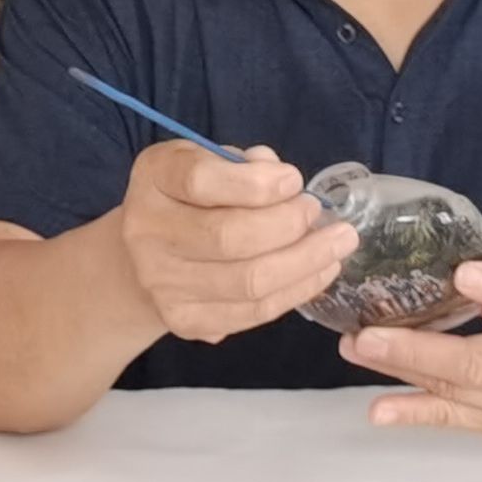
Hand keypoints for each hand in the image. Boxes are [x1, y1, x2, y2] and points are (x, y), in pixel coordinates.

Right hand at [115, 142, 358, 343]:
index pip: (200, 181)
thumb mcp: (208, 160)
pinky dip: (295, 292)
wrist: (144, 256)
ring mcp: (162, 284)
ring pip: (247, 282)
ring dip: (304, 263)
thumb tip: (280, 177)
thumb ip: (244, 165)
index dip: (256, 184)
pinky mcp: (184, 320)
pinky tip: (320, 272)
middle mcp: (146, 232)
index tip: (294, 181)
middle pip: (228, 238)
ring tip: (337, 246)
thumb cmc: (190, 197)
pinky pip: (251, 313)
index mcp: (154, 178)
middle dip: (289, 226)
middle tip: (322, 215)